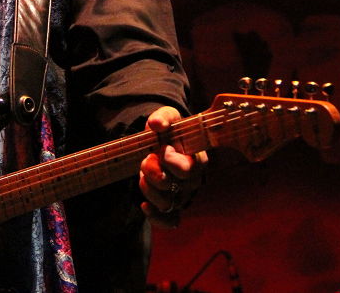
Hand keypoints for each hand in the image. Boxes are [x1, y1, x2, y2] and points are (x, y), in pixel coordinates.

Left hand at [139, 106, 207, 228]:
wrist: (163, 143)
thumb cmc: (169, 132)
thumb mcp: (167, 118)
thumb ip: (163, 118)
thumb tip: (156, 124)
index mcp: (197, 159)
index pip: (187, 169)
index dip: (169, 161)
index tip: (160, 148)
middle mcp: (193, 180)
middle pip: (176, 188)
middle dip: (155, 174)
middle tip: (146, 161)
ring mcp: (183, 195)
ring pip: (169, 204)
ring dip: (150, 191)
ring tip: (141, 177)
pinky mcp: (174, 206)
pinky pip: (170, 221)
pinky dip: (156, 218)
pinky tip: (144, 206)